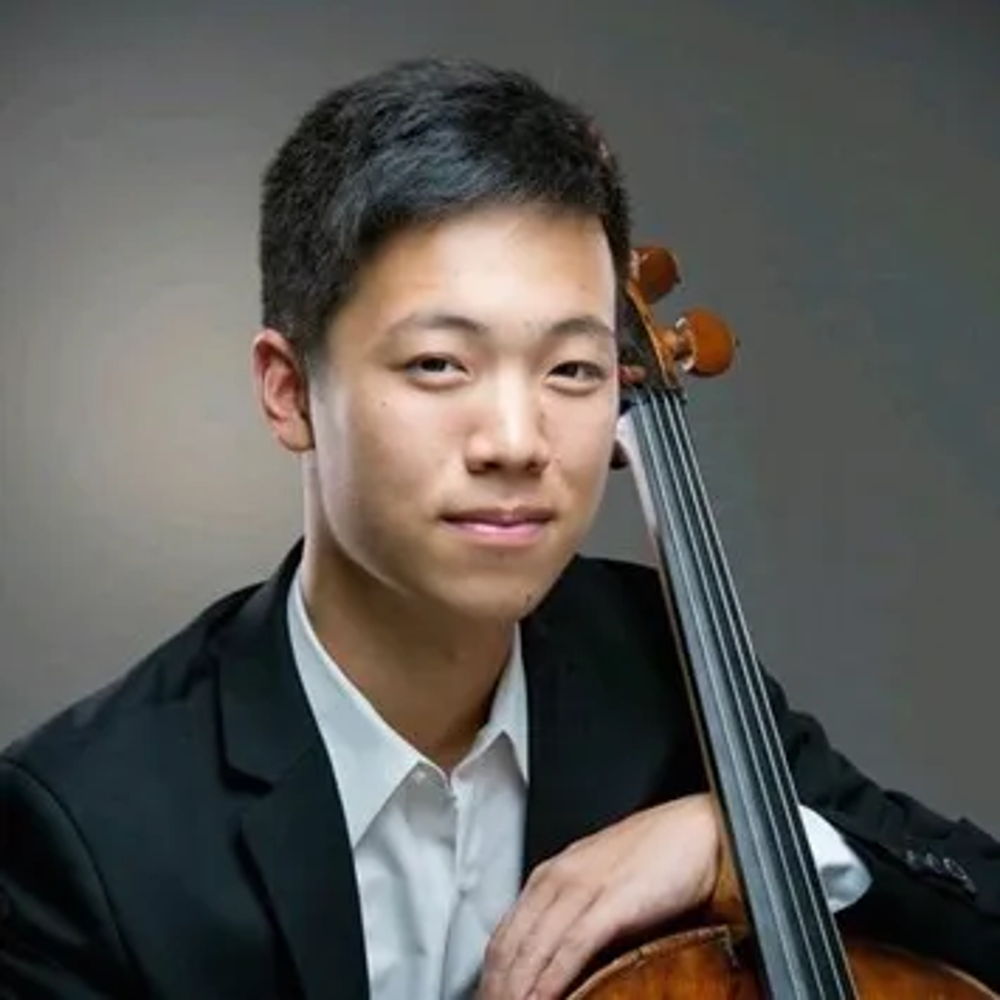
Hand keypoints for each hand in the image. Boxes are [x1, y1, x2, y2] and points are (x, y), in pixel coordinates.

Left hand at [477, 793, 720, 999]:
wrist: (697, 829)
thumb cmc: (658, 855)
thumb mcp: (601, 884)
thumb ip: (575, 914)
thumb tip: (556, 959)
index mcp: (553, 874)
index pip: (505, 933)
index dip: (491, 974)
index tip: (488, 997)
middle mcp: (559, 878)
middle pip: (510, 945)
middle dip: (497, 985)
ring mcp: (583, 889)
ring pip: (533, 949)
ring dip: (517, 989)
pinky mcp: (612, 903)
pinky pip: (571, 948)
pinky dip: (551, 980)